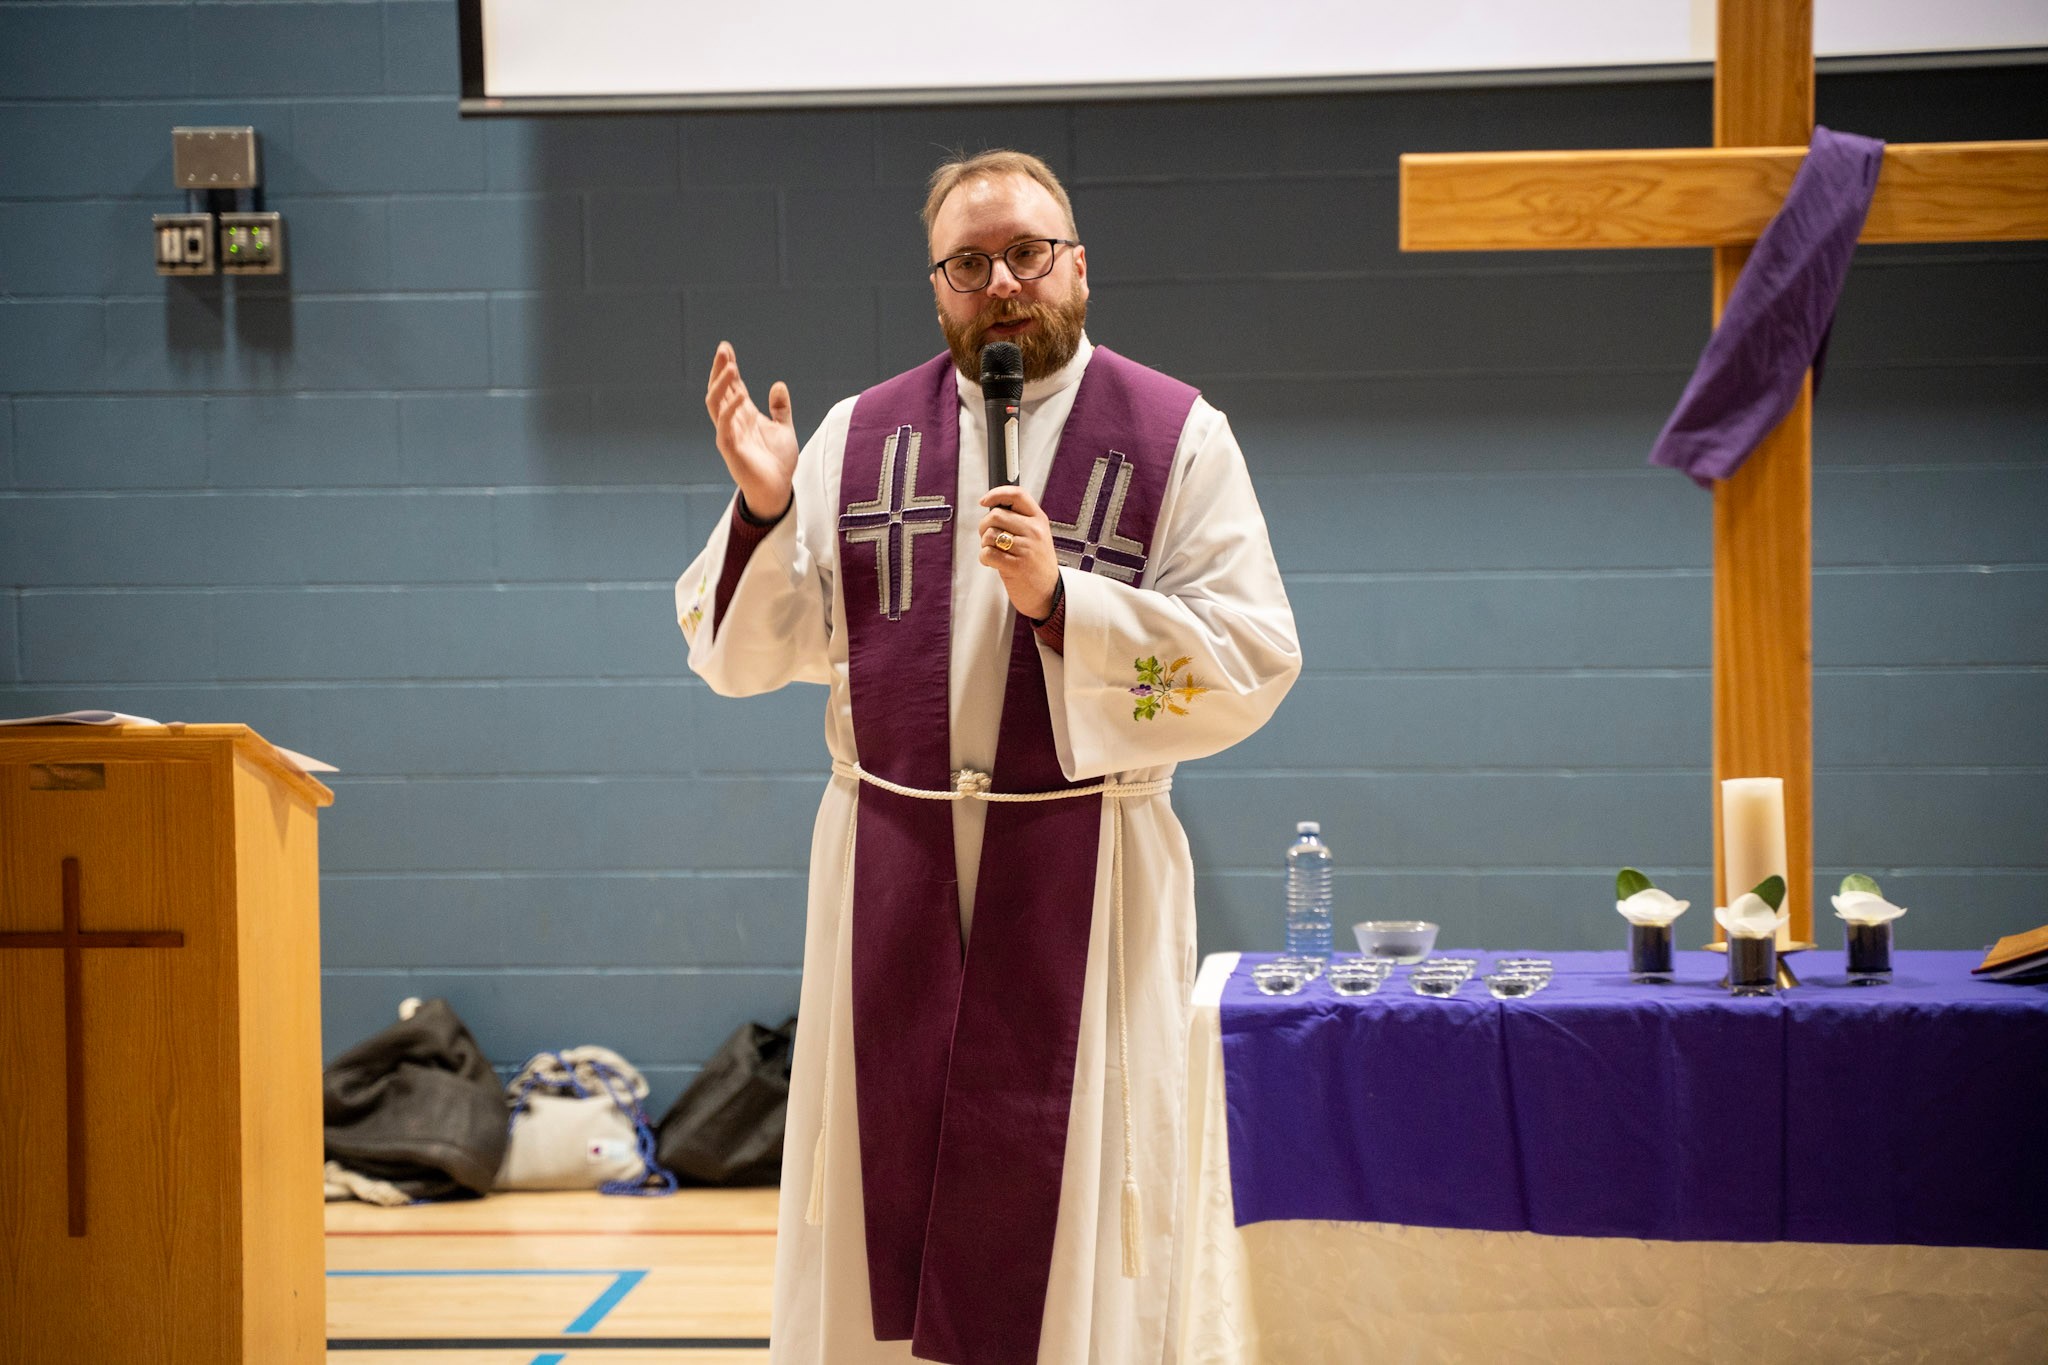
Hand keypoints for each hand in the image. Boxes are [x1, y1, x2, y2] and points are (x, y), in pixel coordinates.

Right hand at [704, 341, 798, 519]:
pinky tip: (741, 395)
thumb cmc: (778, 462)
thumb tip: (778, 384)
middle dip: (720, 369)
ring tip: (730, 366)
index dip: (728, 366)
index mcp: (744, 415)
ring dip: (721, 384)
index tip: (726, 347)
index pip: (731, 386)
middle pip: (719, 390)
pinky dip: (731, 409)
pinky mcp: (730, 448)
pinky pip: (725, 426)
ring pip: (715, 404)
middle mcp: (732, 421)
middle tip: (723, 349)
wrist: (778, 490)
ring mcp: (728, 434)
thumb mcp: (783, 429)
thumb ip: (780, 408)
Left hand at [977, 486, 1060, 619]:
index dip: (997, 493)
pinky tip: (994, 563)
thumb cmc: (1038, 565)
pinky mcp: (1016, 566)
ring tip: (995, 553)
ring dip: (984, 544)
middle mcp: (1034, 531)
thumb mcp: (1037, 536)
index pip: (1017, 495)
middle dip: (984, 526)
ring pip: (989, 534)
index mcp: (1039, 520)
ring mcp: (1026, 548)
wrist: (1050, 593)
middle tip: (989, 538)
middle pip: (995, 515)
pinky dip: (984, 558)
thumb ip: (1020, 520)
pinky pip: (987, 553)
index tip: (984, 501)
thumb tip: (993, 507)